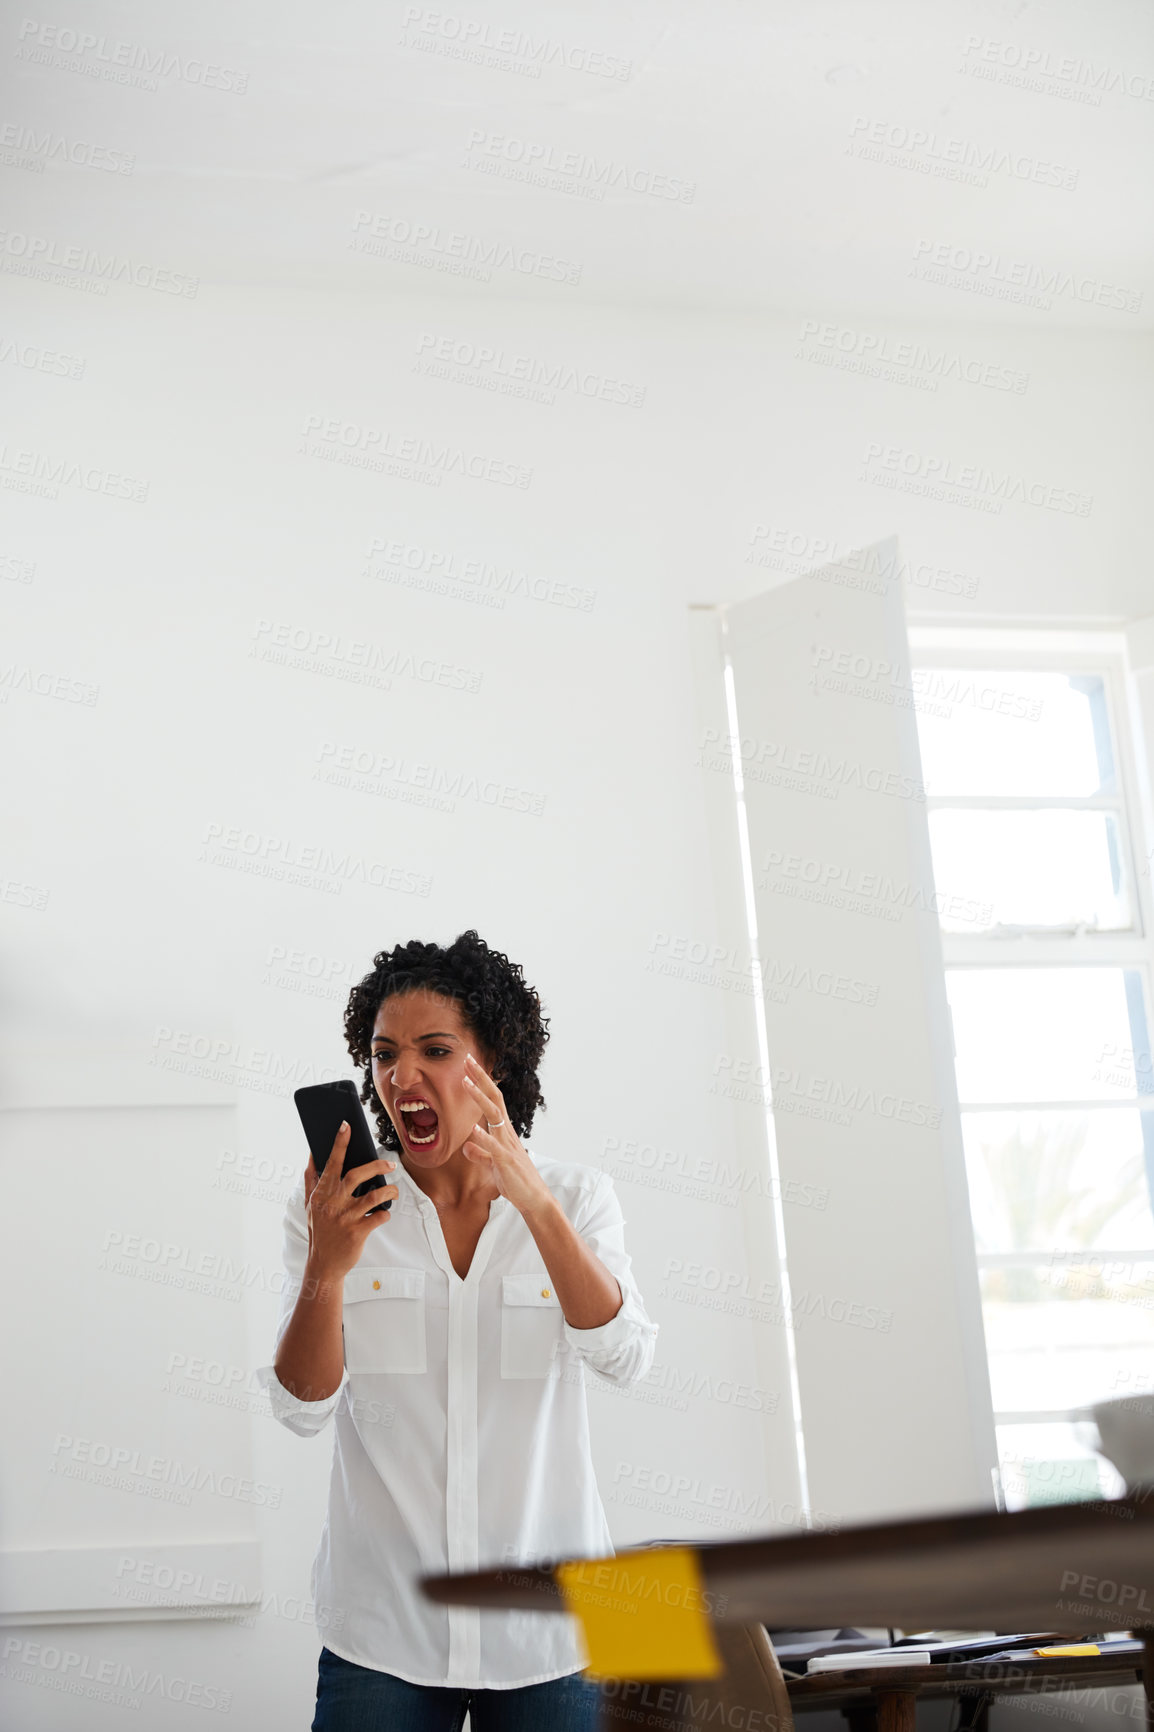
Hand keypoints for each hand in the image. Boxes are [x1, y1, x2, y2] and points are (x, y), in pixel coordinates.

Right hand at [303, 1122, 398, 1279]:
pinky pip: (379, 1217)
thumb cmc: (319, 1230)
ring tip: (394, 1191)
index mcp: (322, 1194)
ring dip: (389, 1191)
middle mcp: (333, 1203)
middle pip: (357, 1175)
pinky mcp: (358, 1233)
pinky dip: (386, 1213)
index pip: (332, 1163)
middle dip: (377, 1166)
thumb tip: (312, 1154)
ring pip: (374, 1196)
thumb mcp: (311, 1205)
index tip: (346, 1125)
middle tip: (390, 1164)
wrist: (323, 1264)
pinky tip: (384, 1213)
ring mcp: (346, 1218)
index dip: (339, 1143)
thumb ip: (312, 1180)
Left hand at [460, 1053, 552, 1217]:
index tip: (469, 1067)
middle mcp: (507, 1133)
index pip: (493, 1100)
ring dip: (479, 1098)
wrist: (534, 1199)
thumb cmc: (515, 1180)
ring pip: (494, 1116)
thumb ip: (480, 1153)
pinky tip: (473, 1129)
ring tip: (465, 1082)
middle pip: (494, 1099)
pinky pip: (494, 1147)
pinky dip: (484, 1137)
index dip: (481, 1083)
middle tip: (468, 1060)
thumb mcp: (492, 1164)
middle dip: (481, 1079)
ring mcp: (508, 1146)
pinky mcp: (507, 1161)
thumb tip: (467, 1144)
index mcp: (503, 1132)